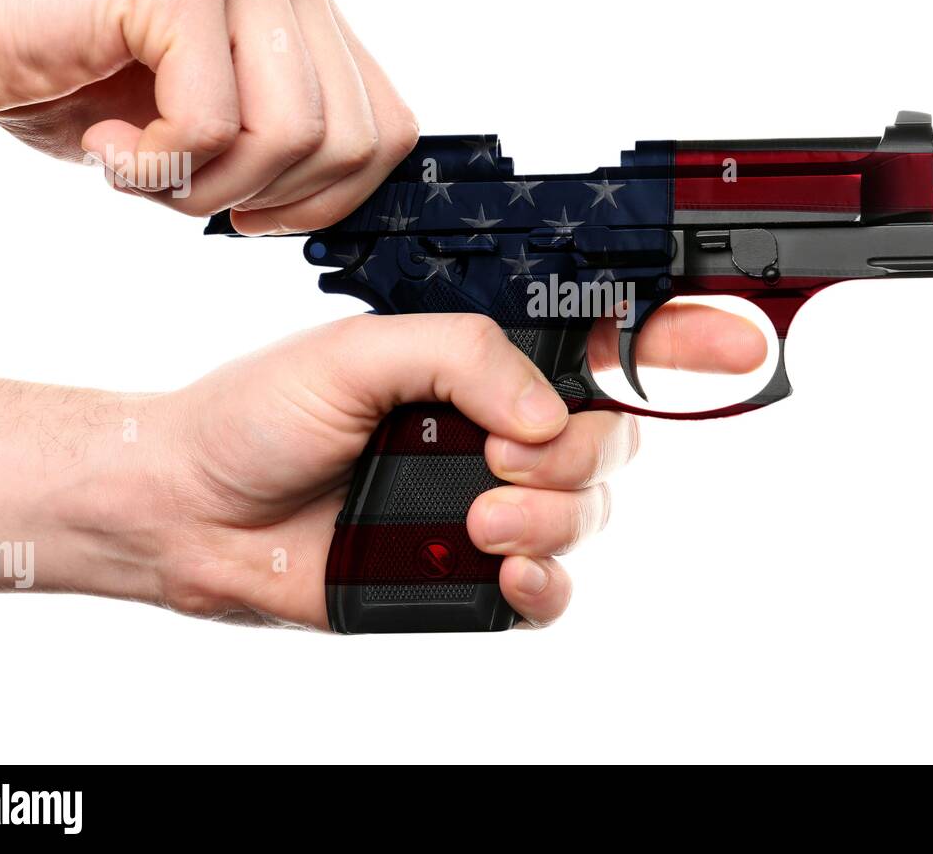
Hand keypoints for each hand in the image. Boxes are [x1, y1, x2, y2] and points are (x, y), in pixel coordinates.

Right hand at [0, 0, 415, 232]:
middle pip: (353, 140)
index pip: (388, 128)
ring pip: (295, 134)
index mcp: (302, 1)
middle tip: (185, 188)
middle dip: (268, 199)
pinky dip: (156, 167)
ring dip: (208, 186)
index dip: (333, 200)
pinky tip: (107, 143)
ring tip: (143, 164)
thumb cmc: (75, 83)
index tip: (258, 215)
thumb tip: (356, 198)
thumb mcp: (212, 129)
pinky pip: (213, 122)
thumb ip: (289, 142)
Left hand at [139, 306, 764, 626]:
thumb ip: (465, 358)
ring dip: (551, 519)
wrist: (194, 509)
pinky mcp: (468, 574)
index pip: (603, 347)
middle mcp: (498, 430)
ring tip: (478, 518)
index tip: (738, 343)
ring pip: (587, 514)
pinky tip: (503, 574)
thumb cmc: (260, 415)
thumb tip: (545, 415)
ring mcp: (489, 503)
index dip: (681, 344)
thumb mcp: (360, 352)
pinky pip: (548, 589)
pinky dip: (543, 583)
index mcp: (483, 365)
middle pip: (614, 438)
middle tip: (504, 459)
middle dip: (578, 454)